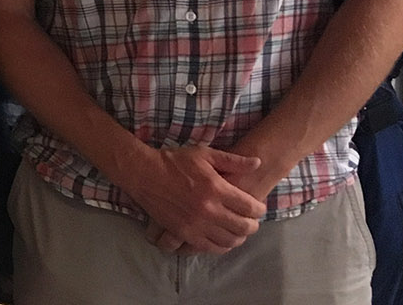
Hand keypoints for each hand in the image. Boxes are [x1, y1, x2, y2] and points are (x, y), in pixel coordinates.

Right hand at [119, 145, 264, 254]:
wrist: (143, 173)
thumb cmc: (174, 161)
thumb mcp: (204, 154)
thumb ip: (233, 161)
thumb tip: (258, 162)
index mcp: (217, 189)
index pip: (251, 207)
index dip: (259, 209)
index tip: (257, 207)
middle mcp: (209, 210)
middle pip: (244, 227)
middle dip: (252, 225)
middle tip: (250, 220)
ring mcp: (196, 224)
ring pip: (230, 240)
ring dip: (239, 237)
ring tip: (238, 230)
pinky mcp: (184, 233)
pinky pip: (210, 248)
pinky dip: (221, 246)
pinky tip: (222, 239)